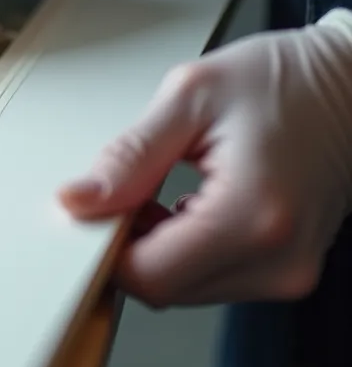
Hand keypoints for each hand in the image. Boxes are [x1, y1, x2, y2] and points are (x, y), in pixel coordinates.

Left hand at [59, 9, 351, 306]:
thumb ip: (129, 156)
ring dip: (157, 247)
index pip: (149, 276)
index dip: (106, 247)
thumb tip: (77, 201)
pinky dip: (185, 247)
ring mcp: (289, 269)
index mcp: (253, 216)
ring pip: (185, 288)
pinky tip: (189, 203)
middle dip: (129, 245)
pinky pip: (213, 277)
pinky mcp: (289, 268)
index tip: (92, 209)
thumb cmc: (285, 78)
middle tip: (129, 188)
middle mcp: (279, 257)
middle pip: (165, 288)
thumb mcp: (190, 96)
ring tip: (166, 188)